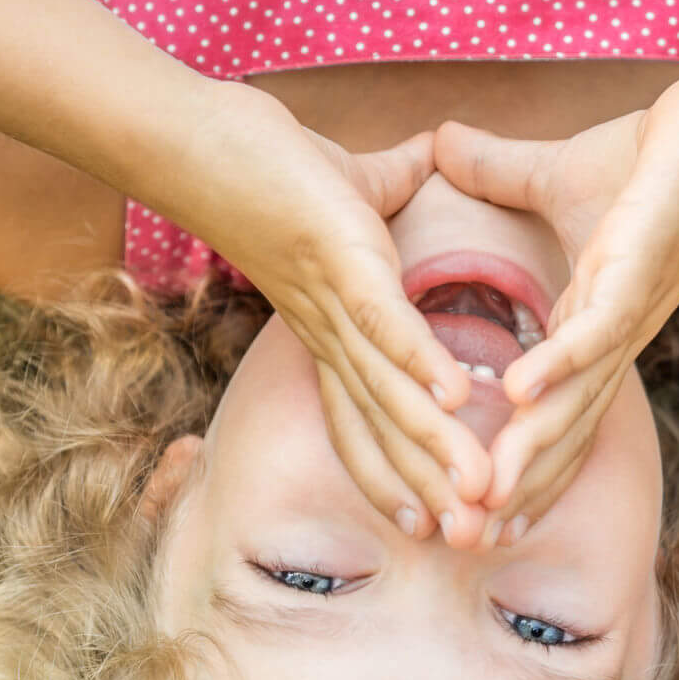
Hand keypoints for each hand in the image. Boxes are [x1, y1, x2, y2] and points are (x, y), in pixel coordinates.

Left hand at [179, 90, 492, 545]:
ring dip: (435, 444)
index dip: (400, 473)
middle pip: (383, 431)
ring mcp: (334, 309)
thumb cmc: (267, 166)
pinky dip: (420, 363)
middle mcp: (331, 339)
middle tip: (473, 538)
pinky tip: (458, 396)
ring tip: (478, 484)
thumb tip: (440, 151)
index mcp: (334, 333)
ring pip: (391, 394)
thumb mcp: (354, 186)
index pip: (368, 421)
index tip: (438, 518)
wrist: (200, 141)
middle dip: (430, 487)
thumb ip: (398, 180)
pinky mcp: (341, 268)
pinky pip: (387, 327)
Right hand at [433, 60, 678, 535]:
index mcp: (592, 326)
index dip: (513, 465)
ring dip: (534, 446)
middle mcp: (614, 334)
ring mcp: (631, 306)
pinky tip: (522, 392)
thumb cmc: (655, 156)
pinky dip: (562, 361)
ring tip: (489, 491)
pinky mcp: (642, 266)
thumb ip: (499, 174)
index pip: (550, 413)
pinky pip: (599, 327)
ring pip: (578, 396)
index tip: (468, 513)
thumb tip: (441, 144)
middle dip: (518, 486)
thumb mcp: (558, 175)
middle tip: (468, 540)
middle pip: (563, 428)